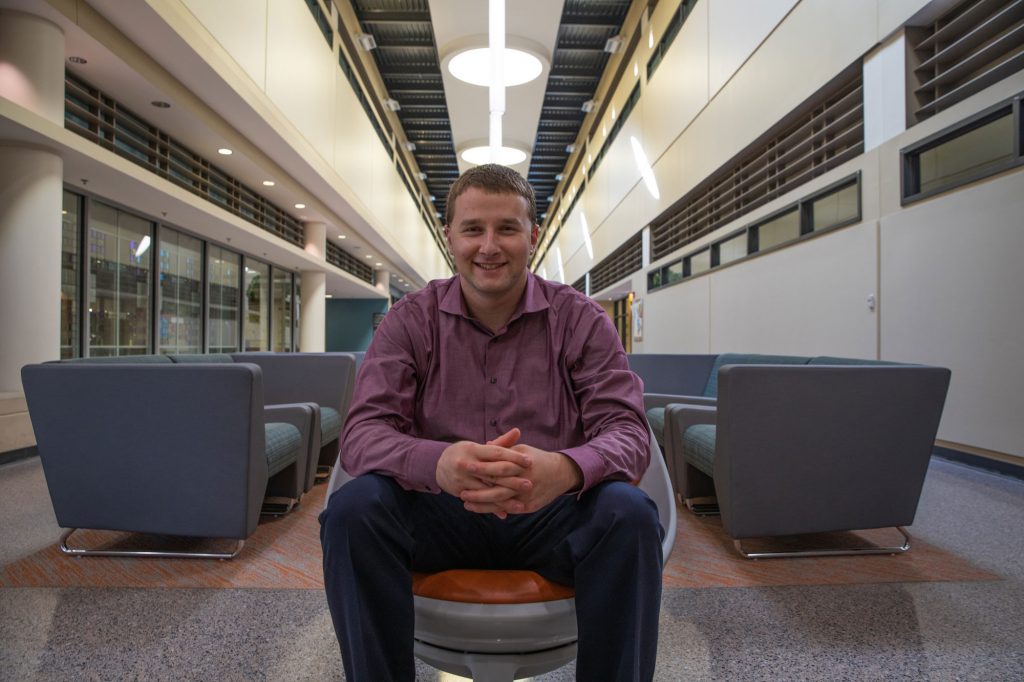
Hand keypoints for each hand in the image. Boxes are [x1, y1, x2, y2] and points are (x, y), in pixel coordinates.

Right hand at [436, 428, 531, 518]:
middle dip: (512, 480)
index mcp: (473, 449)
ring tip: (521, 505)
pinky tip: (505, 513)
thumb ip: (500, 442)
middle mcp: (467, 464)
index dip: (514, 457)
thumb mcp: (478, 446)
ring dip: (504, 500)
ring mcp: (462, 479)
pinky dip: (492, 508)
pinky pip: (478, 501)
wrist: (438, 465)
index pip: (497, 453)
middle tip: (529, 485)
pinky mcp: (459, 492)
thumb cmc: (465, 453)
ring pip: (487, 491)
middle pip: (493, 473)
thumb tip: (518, 431)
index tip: (529, 462)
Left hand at [459, 436, 583, 515]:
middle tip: (459, 489)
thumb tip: (484, 445)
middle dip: (477, 489)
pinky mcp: (529, 506)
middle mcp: (524, 480)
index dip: (480, 467)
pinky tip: (479, 509)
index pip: (497, 466)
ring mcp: (527, 496)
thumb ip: (503, 448)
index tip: (465, 467)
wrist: (561, 474)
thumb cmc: (537, 459)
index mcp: (521, 464)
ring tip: (465, 501)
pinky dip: (493, 510)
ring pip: (500, 501)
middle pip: (497, 486)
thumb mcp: (522, 449)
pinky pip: (508, 509)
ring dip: (481, 503)